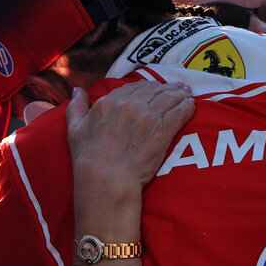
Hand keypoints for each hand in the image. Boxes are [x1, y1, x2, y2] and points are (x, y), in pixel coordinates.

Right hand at [66, 81, 194, 199]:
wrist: (106, 178)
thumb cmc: (88, 158)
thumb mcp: (74, 129)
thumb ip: (76, 107)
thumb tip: (77, 91)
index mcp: (109, 102)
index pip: (133, 87)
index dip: (146, 88)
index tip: (153, 89)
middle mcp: (130, 105)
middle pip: (154, 90)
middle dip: (167, 88)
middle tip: (177, 89)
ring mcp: (148, 116)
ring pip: (169, 97)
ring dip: (180, 94)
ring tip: (187, 94)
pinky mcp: (163, 129)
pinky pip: (180, 111)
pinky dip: (187, 106)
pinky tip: (191, 105)